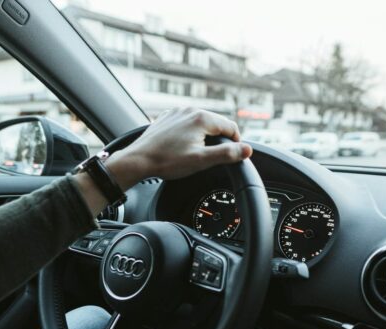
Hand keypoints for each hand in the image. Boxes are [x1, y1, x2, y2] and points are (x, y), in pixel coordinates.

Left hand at [105, 108, 252, 189]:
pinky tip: (183, 147)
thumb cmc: (167, 161)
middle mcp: (190, 110)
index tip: (233, 156)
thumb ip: (227, 154)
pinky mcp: (167, 118)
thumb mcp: (201, 161)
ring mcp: (177, 113)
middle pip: (216, 123)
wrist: (138, 160)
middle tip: (213, 158)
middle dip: (219, 140)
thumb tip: (248, 149)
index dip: (236, 143)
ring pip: (201, 123)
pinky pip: (186, 124)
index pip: (231, 127)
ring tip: (197, 153)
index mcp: (202, 118)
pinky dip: (190, 134)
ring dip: (205, 136)